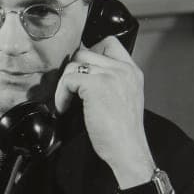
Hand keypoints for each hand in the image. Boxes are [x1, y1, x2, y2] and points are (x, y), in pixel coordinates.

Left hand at [53, 35, 156, 187]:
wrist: (128, 150)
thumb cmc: (123, 133)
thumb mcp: (125, 98)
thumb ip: (112, 81)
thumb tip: (85, 73)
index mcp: (132, 71)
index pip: (109, 42)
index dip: (91, 51)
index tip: (81, 71)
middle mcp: (123, 69)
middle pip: (86, 50)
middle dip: (72, 69)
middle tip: (69, 88)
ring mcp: (110, 75)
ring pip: (74, 62)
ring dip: (64, 82)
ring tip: (66, 101)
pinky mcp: (96, 86)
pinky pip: (68, 79)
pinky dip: (61, 94)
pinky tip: (65, 108)